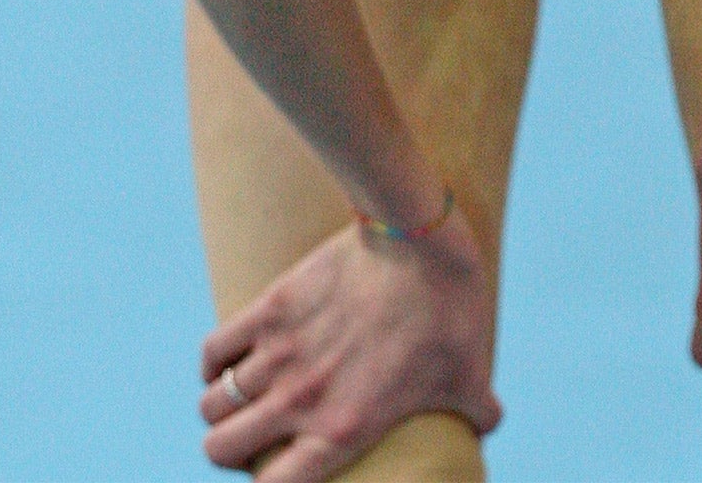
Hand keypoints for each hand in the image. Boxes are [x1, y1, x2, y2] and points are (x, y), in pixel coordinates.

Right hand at [197, 204, 502, 481]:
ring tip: (242, 401)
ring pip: (213, 403)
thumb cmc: (450, 313)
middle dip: (230, 449)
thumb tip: (489, 424)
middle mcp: (300, 401)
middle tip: (253, 437)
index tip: (281, 473)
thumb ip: (476, 412)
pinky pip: (214, 351)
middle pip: (220, 448)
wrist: (420, 241)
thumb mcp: (470, 376)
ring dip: (223, 407)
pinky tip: (229, 364)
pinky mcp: (269, 308)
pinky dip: (214, 364)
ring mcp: (278, 354)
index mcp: (343, 430)